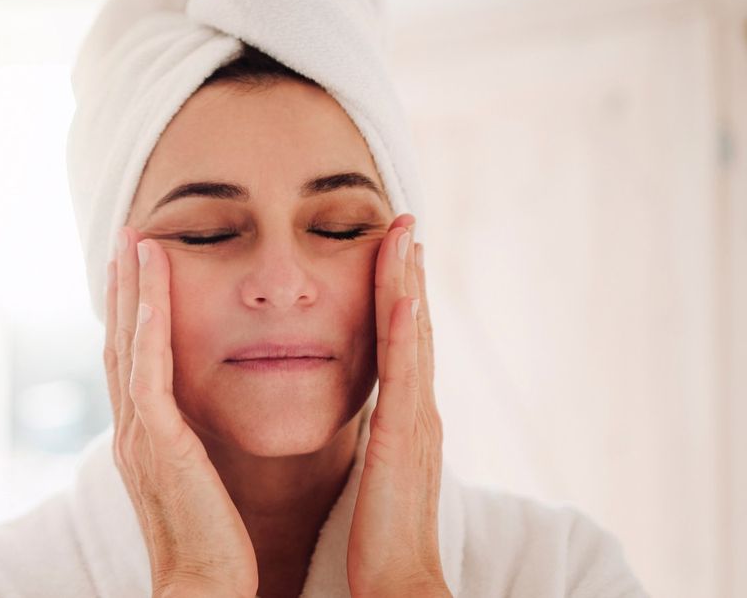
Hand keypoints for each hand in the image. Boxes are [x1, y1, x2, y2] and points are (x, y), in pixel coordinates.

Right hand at [104, 225, 257, 597]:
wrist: (204, 590)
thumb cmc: (213, 545)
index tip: (139, 268)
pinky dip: (148, 327)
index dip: (132, 311)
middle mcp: (132, 431)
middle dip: (122, 288)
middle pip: (120, 342)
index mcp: (142, 439)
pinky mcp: (159, 445)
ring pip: (128, 347)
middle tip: (128, 237)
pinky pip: (148, 374)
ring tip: (137, 242)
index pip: (131, 360)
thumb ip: (195, 446)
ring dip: (131, 291)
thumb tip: (207, 422)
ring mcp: (139, 437)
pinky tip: (153, 289)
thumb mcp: (200, 481)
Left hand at [347, 214, 451, 596]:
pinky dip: (407, 334)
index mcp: (406, 420)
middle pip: (416, 328)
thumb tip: (367, 421)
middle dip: (410, 275)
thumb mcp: (377, 475)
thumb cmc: (380, 538)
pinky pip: (404, 377)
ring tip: (404, 236)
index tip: (391, 250)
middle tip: (404, 223)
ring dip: (410, 285)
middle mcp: (418, 413)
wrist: (400, 585)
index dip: (400, 295)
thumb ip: (376, 442)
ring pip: (414, 340)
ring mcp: (416, 425)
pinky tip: (403, 298)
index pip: (403, 344)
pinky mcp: (402, 442)